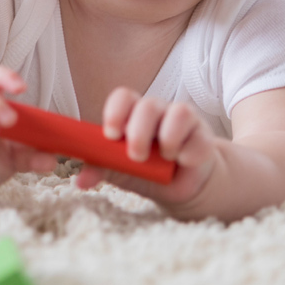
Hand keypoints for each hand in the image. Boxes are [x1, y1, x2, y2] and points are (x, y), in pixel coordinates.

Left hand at [75, 88, 219, 210]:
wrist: (182, 187)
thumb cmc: (147, 171)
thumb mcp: (122, 171)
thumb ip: (102, 169)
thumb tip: (80, 180)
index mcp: (133, 114)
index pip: (123, 97)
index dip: (116, 112)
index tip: (111, 135)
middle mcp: (157, 112)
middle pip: (148, 105)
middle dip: (139, 132)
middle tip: (136, 156)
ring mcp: (183, 121)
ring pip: (179, 112)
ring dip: (168, 138)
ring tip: (165, 158)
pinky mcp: (204, 137)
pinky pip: (200, 137)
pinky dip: (190, 152)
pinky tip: (183, 162)